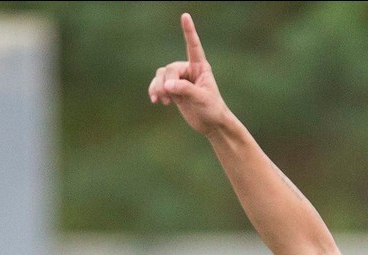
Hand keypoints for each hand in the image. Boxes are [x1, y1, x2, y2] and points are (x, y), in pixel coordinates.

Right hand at [148, 13, 230, 134]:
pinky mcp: (174, 90)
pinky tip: (156, 101)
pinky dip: (155, 91)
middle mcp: (190, 70)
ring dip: (158, 87)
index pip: (193, 46)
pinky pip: (159, 84)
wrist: (211, 125)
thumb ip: (185, 90)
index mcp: (201, 67)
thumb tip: (167, 85)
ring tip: (162, 100)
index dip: (189, 31)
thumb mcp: (201, 99)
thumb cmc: (212, 110)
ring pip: (162, 75)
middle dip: (167, 82)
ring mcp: (180, 80)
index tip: (185, 16)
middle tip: (169, 97)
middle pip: (170, 68)